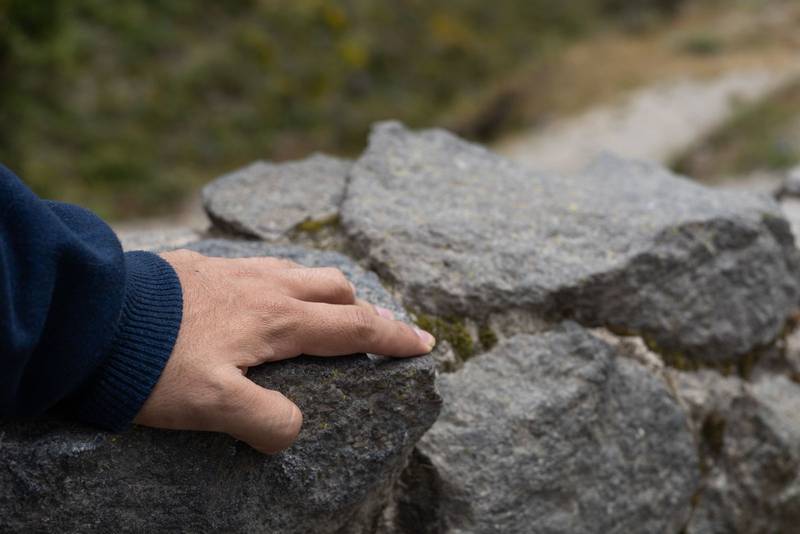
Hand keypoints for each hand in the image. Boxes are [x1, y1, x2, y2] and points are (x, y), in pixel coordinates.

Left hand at [134, 249, 434, 453]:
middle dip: (365, 310)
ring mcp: (236, 271)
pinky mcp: (206, 265)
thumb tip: (292, 429)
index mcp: (279, 320)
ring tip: (325, 312)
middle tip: (375, 333)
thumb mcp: (213, 406)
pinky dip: (285, 281)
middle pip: (337, 289)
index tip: (425, 345)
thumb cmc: (154, 362)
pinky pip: (263, 267)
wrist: (93, 317)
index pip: (356, 329)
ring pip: (301, 271)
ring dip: (325, 292)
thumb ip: (265, 422)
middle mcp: (267, 288)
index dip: (395, 338)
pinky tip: (264, 296)